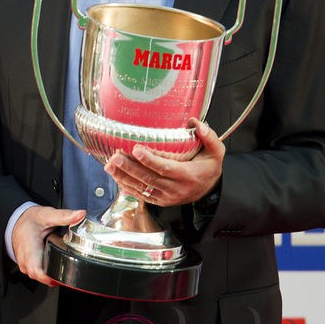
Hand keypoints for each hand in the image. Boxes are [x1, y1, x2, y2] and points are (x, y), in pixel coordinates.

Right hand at [11, 205, 86, 286]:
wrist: (15, 220)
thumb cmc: (28, 220)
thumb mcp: (47, 215)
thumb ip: (64, 216)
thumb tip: (80, 215)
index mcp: (30, 254)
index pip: (42, 275)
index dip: (57, 277)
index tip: (69, 272)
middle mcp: (26, 264)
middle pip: (46, 279)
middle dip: (61, 276)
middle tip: (73, 266)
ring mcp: (26, 267)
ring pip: (44, 279)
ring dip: (55, 273)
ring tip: (65, 263)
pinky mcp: (29, 267)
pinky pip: (41, 274)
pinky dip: (49, 270)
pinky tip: (56, 262)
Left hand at [104, 118, 224, 205]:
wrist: (209, 190)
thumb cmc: (208, 167)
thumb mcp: (215, 152)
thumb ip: (208, 137)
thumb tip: (195, 122)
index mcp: (188, 175)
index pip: (166, 168)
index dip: (150, 160)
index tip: (136, 149)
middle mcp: (176, 188)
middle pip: (150, 179)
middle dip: (130, 168)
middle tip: (115, 157)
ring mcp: (167, 197)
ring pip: (143, 188)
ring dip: (124, 177)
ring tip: (109, 165)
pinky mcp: (160, 201)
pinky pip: (142, 196)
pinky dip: (127, 187)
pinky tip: (116, 177)